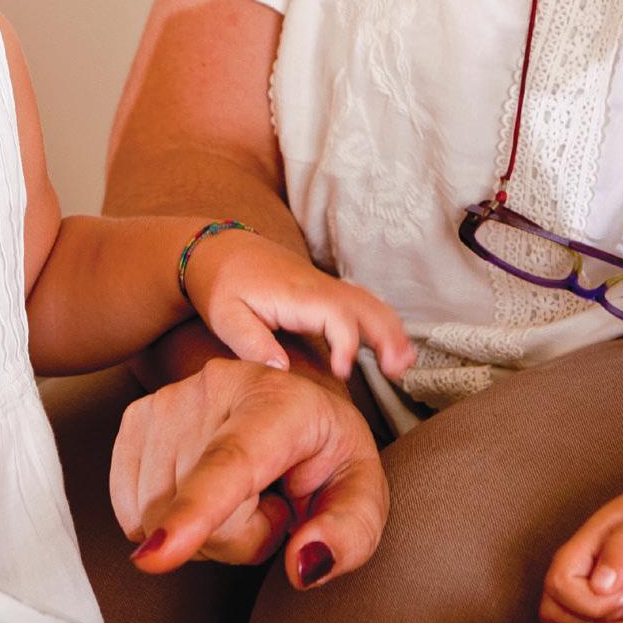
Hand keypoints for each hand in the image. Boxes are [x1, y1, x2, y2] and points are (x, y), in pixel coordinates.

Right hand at [112, 356, 389, 587]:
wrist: (293, 406)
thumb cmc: (326, 454)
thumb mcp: (363, 493)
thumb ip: (349, 532)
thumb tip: (303, 563)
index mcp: (282, 403)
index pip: (231, 463)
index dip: (194, 513)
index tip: (157, 556)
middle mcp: (219, 387)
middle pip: (198, 511)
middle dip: (238, 537)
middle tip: (271, 507)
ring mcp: (170, 397)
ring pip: (157, 516)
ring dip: (202, 531)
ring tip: (239, 496)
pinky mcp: (137, 416)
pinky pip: (131, 511)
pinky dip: (164, 521)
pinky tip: (200, 492)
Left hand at [185, 231, 414, 379]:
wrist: (218, 250)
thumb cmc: (220, 284)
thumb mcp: (225, 316)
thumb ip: (252, 344)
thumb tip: (283, 371)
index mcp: (295, 294)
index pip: (336, 315)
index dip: (347, 344)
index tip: (343, 373)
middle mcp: (318, 287)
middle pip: (365, 306)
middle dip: (387, 336)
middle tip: (398, 370)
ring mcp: (324, 286)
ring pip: (369, 303)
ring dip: (391, 330)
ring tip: (404, 363)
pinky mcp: (324, 290)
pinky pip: (361, 302)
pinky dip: (381, 320)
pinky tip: (391, 343)